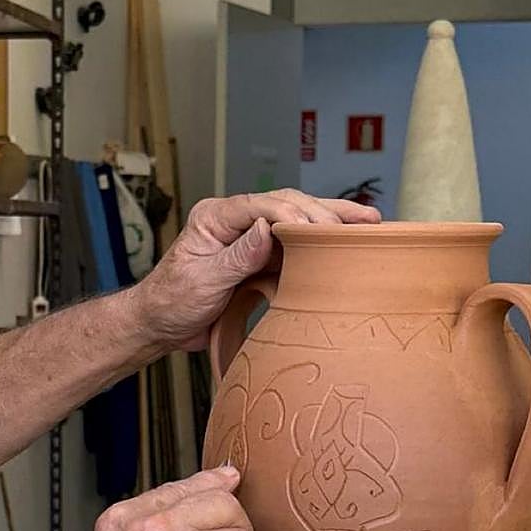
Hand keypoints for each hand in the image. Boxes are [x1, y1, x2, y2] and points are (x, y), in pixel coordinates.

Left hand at [132, 189, 379, 350]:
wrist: (160, 325)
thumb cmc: (171, 301)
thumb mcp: (202, 281)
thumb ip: (236, 256)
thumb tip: (268, 229)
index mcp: (214, 216)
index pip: (261, 205)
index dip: (293, 214)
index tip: (320, 230)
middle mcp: (234, 220)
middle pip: (286, 205)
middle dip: (324, 212)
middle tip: (360, 224)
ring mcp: (248, 237)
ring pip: (296, 222)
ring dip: (332, 222)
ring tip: (370, 222)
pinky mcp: (258, 257)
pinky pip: (294, 246)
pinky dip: (320, 246)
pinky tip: (347, 243)